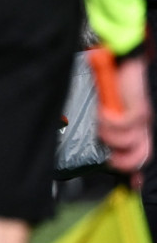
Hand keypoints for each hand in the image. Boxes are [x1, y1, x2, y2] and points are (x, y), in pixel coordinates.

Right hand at [99, 55, 150, 172]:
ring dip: (107, 134)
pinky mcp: (137, 110)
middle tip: (108, 155)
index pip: (142, 155)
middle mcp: (143, 126)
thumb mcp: (108, 109)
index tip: (134, 184)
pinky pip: (120, 127)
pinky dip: (107, 120)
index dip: (137, 172)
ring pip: (125, 143)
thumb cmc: (113, 81)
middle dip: (120, 161)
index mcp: (138, 127)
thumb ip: (107, 126)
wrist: (120, 59)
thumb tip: (98, 146)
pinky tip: (104, 110)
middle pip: (138, 157)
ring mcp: (141, 119)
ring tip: (102, 119)